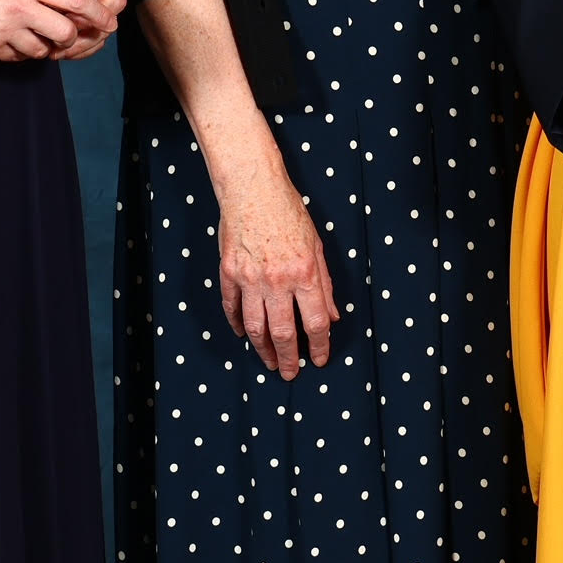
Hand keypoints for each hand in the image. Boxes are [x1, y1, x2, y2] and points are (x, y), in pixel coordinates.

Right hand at [0, 0, 113, 60]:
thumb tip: (72, 10)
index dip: (97, 13)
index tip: (108, 21)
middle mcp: (19, 7)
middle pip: (65, 32)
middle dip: (70, 38)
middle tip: (65, 36)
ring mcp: (3, 30)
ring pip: (42, 50)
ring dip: (42, 46)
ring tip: (28, 34)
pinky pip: (17, 58)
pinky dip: (19, 52)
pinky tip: (8, 39)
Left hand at [24, 0, 125, 59]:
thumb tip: (50, 17)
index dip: (66, 17)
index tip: (49, 27)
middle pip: (106, 13)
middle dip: (83, 35)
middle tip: (59, 46)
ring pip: (108, 25)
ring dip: (87, 44)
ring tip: (61, 53)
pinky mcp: (104, 8)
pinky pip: (103, 30)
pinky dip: (88, 46)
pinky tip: (68, 53)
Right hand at [214, 154, 340, 379]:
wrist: (253, 189)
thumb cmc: (289, 213)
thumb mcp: (317, 247)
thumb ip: (325, 285)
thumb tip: (333, 316)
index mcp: (305, 272)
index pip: (316, 321)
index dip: (320, 346)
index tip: (320, 359)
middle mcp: (278, 280)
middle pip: (285, 332)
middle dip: (290, 358)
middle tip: (291, 373)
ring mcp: (250, 278)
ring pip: (256, 327)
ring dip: (263, 350)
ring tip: (270, 362)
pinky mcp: (229, 273)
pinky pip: (232, 308)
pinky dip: (238, 325)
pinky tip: (245, 336)